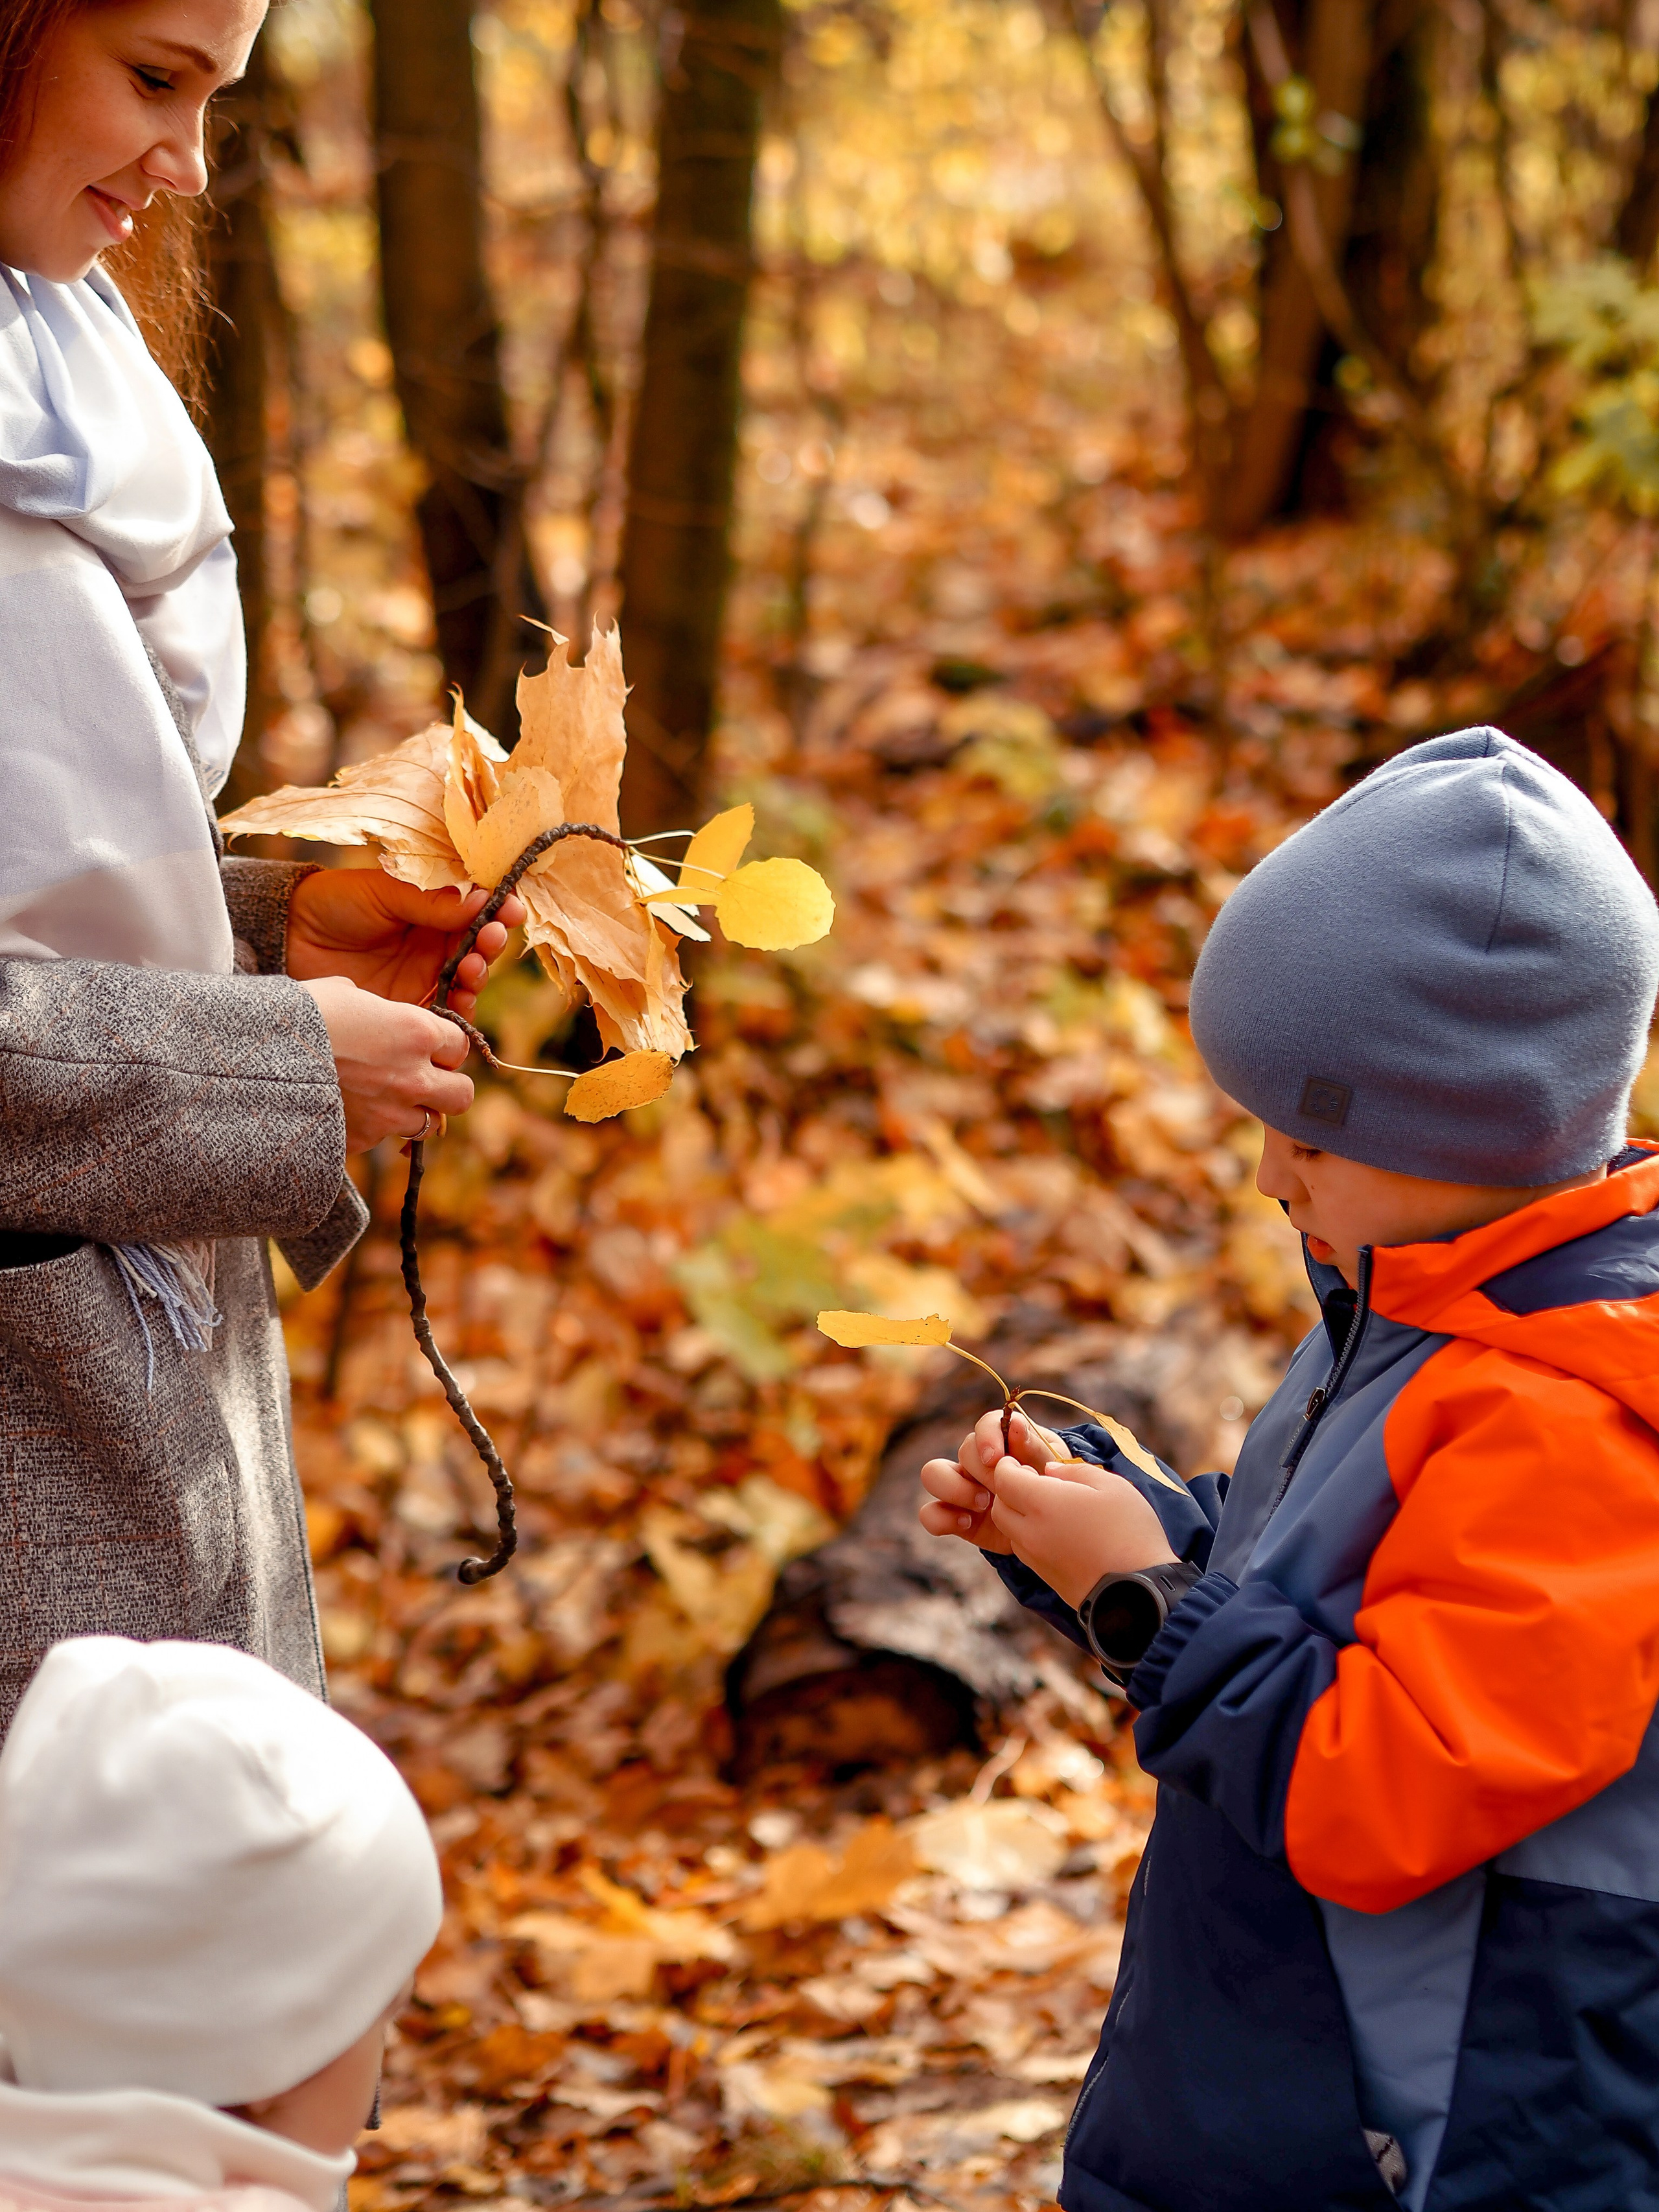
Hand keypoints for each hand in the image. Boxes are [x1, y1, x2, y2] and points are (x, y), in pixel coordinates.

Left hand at [286, 870, 526, 1017]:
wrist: (288, 937)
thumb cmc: (335, 903)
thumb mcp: (384, 892)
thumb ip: (430, 901)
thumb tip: (482, 899)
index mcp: (435, 912)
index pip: (479, 913)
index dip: (498, 911)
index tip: (509, 907)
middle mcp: (436, 947)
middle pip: (481, 950)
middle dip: (492, 944)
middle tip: (490, 937)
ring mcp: (425, 980)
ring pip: (469, 985)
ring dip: (479, 976)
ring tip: (471, 966)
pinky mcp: (408, 1011)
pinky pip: (445, 1019)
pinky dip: (459, 1013)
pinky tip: (460, 1000)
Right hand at [300, 976, 475, 1152]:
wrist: (257, 1059)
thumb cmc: (297, 1013)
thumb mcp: (342, 993)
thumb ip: (374, 1008)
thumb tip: (372, 1013)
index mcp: (416, 1032)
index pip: (459, 1045)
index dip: (444, 1047)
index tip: (428, 1047)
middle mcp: (413, 1077)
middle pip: (462, 1095)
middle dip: (448, 1088)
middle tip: (422, 1081)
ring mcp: (390, 1114)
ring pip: (428, 1125)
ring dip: (412, 1113)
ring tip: (384, 1101)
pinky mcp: (362, 1139)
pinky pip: (380, 1139)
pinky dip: (370, 1128)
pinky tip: (344, 1112)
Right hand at [917, 1406, 1065, 1551]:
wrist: (1047, 1527)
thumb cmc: (1051, 1488)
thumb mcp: (1051, 1465)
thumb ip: (1033, 1445)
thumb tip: (1014, 1424)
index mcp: (1004, 1441)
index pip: (986, 1424)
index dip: (987, 1437)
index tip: (995, 1458)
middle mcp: (977, 1459)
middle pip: (964, 1450)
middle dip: (982, 1471)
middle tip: (1002, 1490)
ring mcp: (962, 1487)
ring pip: (933, 1473)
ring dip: (954, 1488)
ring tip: (982, 1505)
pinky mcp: (954, 1515)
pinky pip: (929, 1513)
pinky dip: (942, 1518)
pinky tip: (967, 1523)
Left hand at [990, 1457, 1176, 1608]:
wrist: (1141, 1591)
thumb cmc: (1130, 1531)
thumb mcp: (1112, 1486)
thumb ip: (1074, 1471)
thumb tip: (1049, 1471)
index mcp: (1044, 1504)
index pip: (1003, 1479)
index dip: (1007, 1466)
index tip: (1020, 1462)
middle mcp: (1031, 1532)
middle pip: (999, 1507)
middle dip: (1008, 1490)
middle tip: (1031, 1481)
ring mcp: (1036, 1558)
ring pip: (1009, 1531)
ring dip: (1017, 1514)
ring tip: (1046, 1506)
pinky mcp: (1045, 1577)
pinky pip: (1024, 1550)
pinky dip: (1028, 1535)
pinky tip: (1055, 1529)